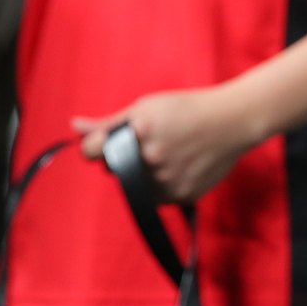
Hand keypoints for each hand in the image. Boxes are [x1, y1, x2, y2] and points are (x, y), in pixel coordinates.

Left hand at [72, 85, 264, 203]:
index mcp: (137, 131)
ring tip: (167, 152)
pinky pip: (155, 198)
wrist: (233, 121)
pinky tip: (178, 165)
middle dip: (122, 158)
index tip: (104, 143)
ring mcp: (166, 180)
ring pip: (134, 186)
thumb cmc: (186, 108)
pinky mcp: (181, 196)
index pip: (91, 152)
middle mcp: (149, 159)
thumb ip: (108, 122)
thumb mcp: (145, 107)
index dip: (95, 146)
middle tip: (148, 141)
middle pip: (112, 170)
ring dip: (141, 174)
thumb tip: (73, 125)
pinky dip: (160, 185)